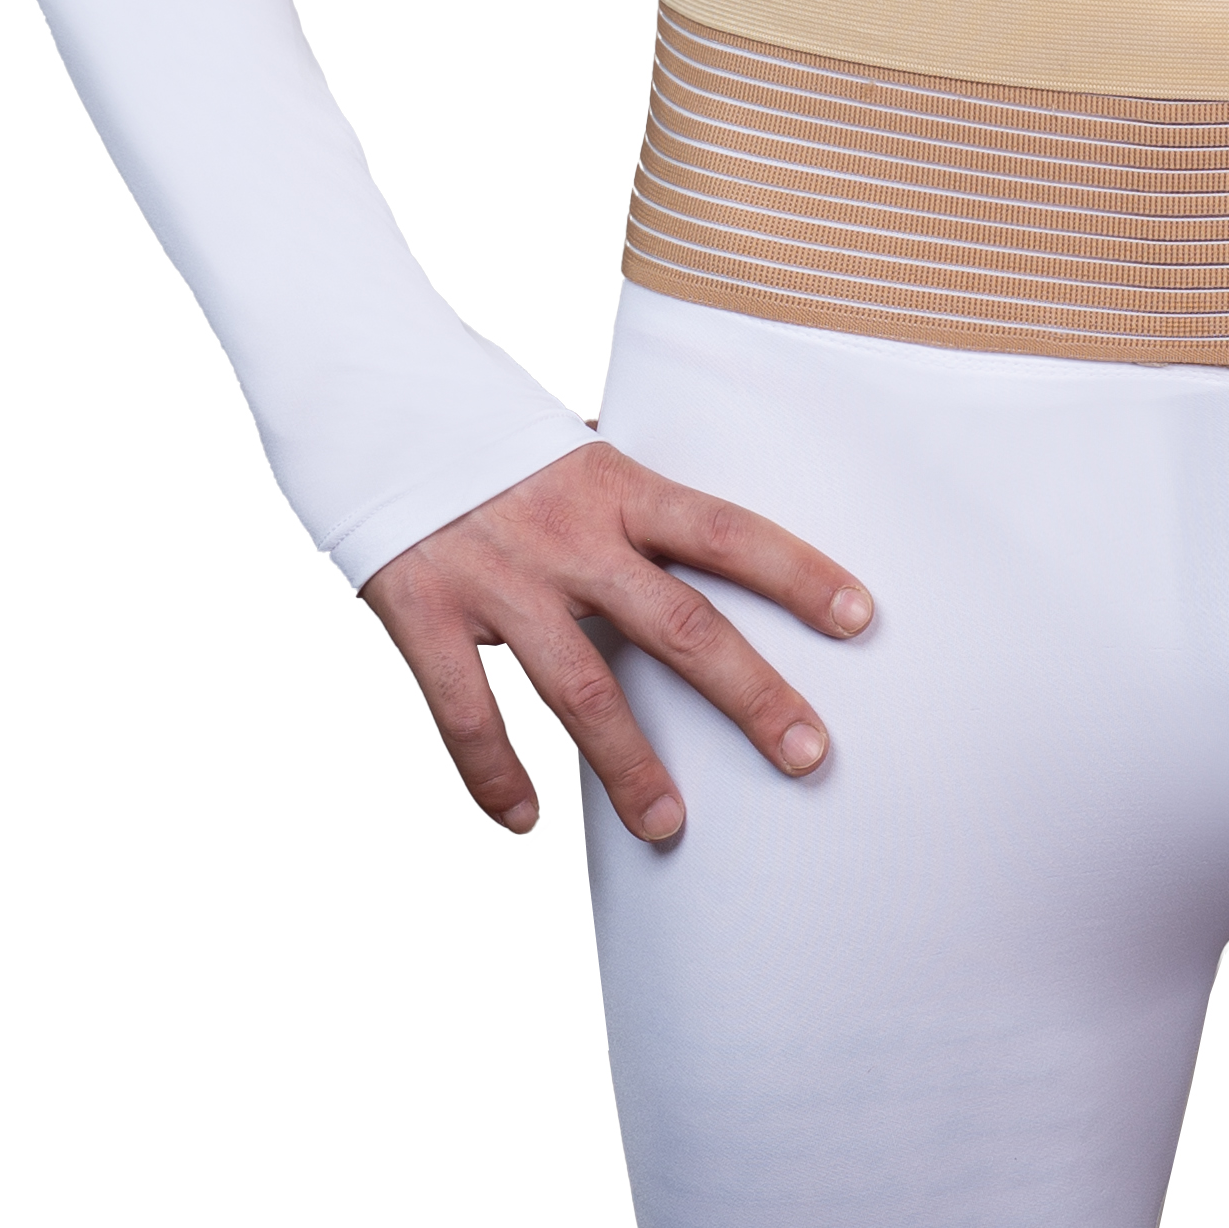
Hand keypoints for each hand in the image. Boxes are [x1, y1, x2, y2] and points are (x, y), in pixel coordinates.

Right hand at [360, 439, 874, 846]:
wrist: (367, 400)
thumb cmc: (486, 426)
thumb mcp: (569, 438)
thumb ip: (627, 483)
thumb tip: (694, 493)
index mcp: (615, 484)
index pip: (726, 529)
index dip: (796, 572)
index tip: (860, 619)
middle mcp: (566, 534)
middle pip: (676, 624)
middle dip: (749, 696)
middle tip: (809, 755)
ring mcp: (495, 578)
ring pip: (579, 689)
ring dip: (629, 766)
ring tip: (670, 827)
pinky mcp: (423, 612)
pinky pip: (466, 711)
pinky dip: (494, 774)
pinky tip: (526, 820)